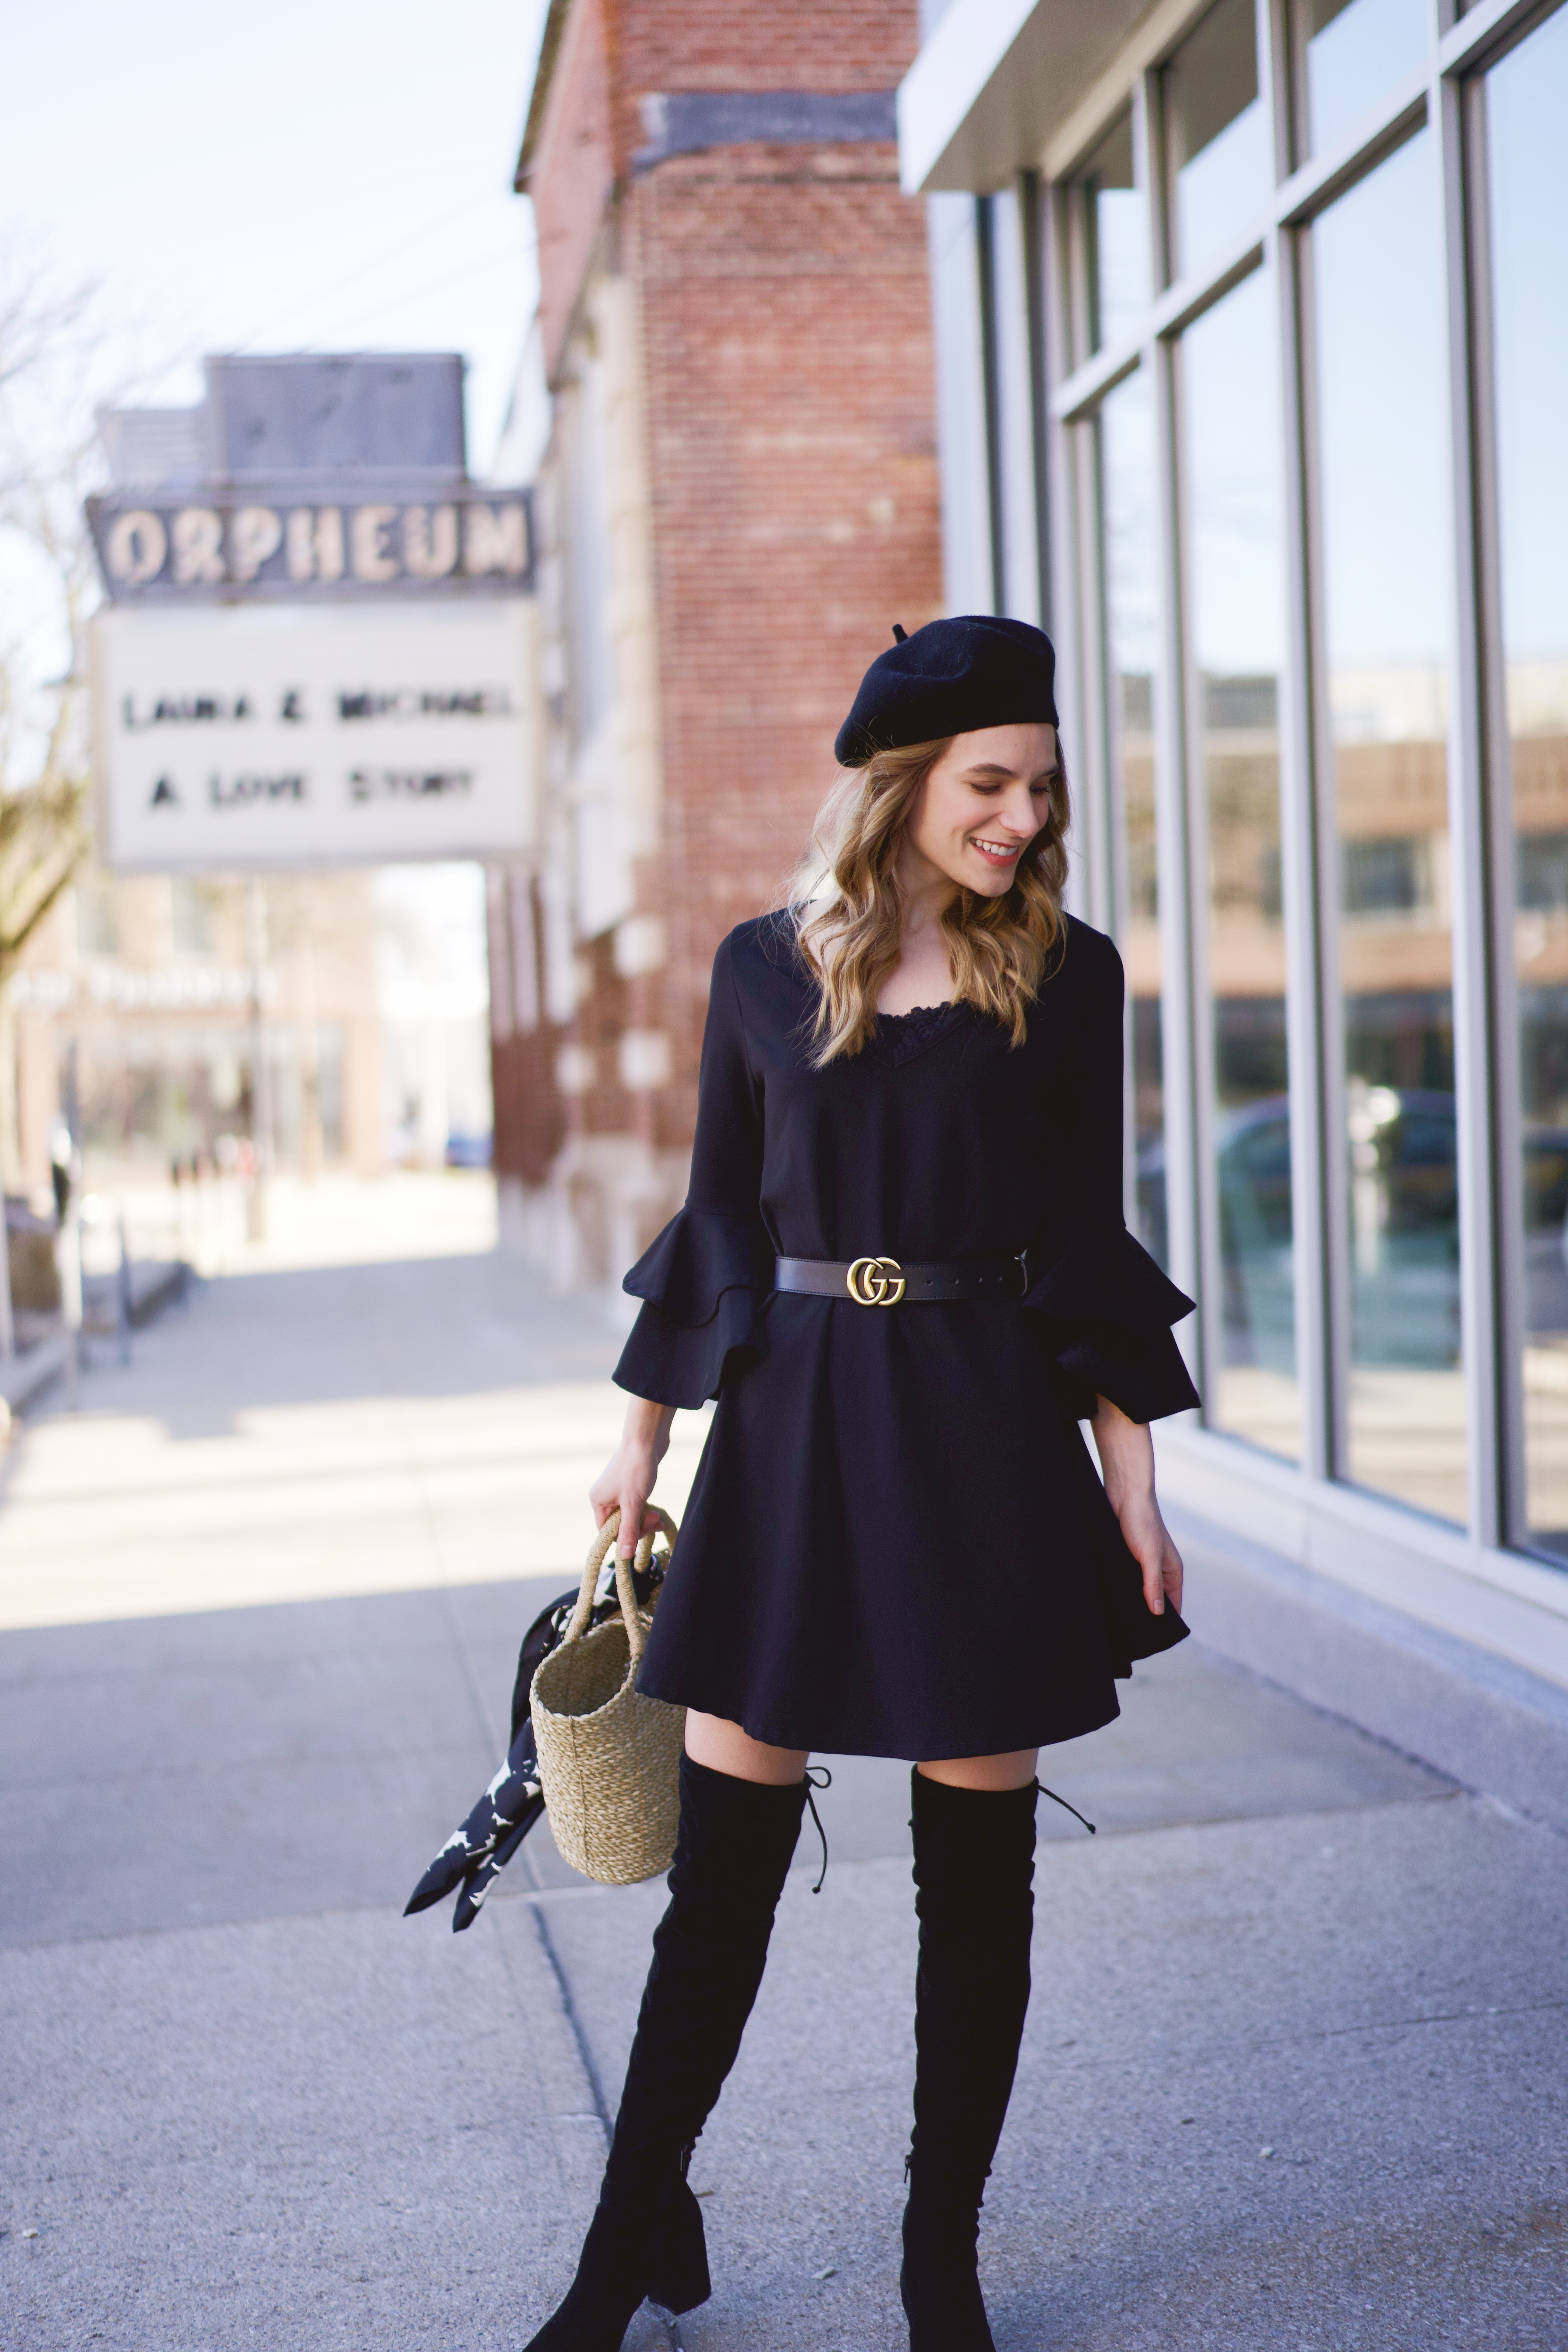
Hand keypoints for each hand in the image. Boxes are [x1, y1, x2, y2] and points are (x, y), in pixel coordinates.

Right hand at [590, 1398, 675, 1558]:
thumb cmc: (637, 1468)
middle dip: (639, 1526)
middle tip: (654, 1519)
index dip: (623, 1537)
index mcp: (598, 1501)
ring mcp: (616, 1491)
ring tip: (658, 1514)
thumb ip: (629, 1530)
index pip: (606, 1532)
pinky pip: (636, 1507)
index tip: (641, 1533)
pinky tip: (657, 1512)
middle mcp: (604, 1497)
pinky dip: (646, 1511)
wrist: (647, 1438)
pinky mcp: (629, 1486)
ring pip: (630, 1516)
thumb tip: (625, 1556)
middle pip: (619, 1525)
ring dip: (645, 1519)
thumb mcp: (633, 1503)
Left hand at [1088, 1393, 1184, 1617]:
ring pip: (1137, 1593)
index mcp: (1172, 1572)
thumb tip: (1157, 1613)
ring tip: (1116, 1622)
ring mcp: (1141, 1567)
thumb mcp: (1149, 1554)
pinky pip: (1124, 1582)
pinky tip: (1108, 1601)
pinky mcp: (1125, 1560)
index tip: (1151, 1640)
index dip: (1165, 1623)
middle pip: (1154, 1603)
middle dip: (1144, 1617)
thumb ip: (1152, 1584)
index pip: (1173, 1607)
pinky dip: (1119, 1591)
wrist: (1122, 1493)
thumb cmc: (1142, 1521)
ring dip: (1129, 1604)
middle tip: (1129, 1635)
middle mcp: (1158, 1572)